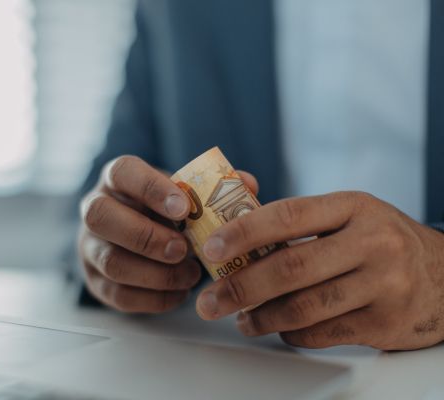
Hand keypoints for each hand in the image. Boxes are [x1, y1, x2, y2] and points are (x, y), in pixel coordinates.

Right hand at [78, 155, 258, 312]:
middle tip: (183, 249)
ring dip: (156, 273)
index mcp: (116, 179)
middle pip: (101, 217)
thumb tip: (248, 183)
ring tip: (190, 275)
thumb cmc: (163, 211)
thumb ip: (212, 188)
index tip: (183, 208)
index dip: (151, 189)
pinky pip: (117, 295)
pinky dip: (154, 298)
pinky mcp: (95, 281)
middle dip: (146, 236)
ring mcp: (89, 247)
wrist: (138, 233)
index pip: (122, 172)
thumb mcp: (181, 193)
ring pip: (110, 262)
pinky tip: (179, 292)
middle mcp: (94, 208)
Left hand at [196, 191, 443, 349]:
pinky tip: (278, 328)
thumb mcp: (351, 217)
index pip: (288, 215)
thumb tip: (234, 234)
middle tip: (210, 300)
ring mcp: (382, 285)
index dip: (243, 232)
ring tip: (240, 319)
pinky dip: (291, 334)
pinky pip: (321, 333)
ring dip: (261, 317)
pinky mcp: (385, 323)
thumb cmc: (384, 242)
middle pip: (291, 267)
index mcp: (354, 207)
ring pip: (304, 307)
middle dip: (240, 286)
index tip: (211, 248)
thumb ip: (301, 223)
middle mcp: (372, 243)